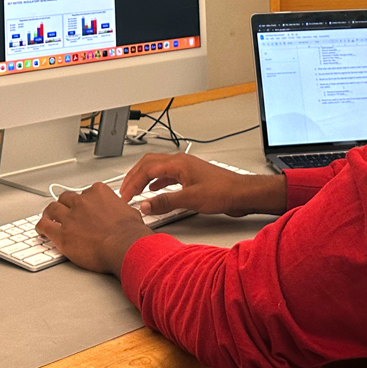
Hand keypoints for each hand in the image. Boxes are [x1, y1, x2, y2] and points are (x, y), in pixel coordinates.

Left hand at [36, 182, 152, 275]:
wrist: (124, 246)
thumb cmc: (129, 233)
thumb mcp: (129, 212)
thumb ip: (119, 208)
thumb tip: (121, 212)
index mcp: (98, 193)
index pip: (85, 192)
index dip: (83, 201)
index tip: (84, 207)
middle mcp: (82, 202)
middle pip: (66, 198)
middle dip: (65, 204)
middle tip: (64, 211)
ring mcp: (70, 217)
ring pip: (52, 209)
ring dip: (50, 213)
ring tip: (48, 217)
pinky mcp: (61, 234)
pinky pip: (44, 226)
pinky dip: (41, 227)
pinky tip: (42, 230)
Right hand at [118, 153, 286, 217]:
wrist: (242, 193)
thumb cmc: (223, 192)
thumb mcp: (190, 199)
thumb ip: (165, 202)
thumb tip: (145, 204)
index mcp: (178, 163)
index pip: (147, 169)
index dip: (132, 182)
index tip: (124, 195)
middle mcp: (181, 162)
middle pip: (149, 164)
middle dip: (134, 177)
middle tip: (124, 191)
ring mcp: (186, 169)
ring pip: (158, 169)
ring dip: (144, 179)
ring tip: (134, 191)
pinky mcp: (191, 177)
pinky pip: (167, 175)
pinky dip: (156, 182)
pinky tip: (155, 191)